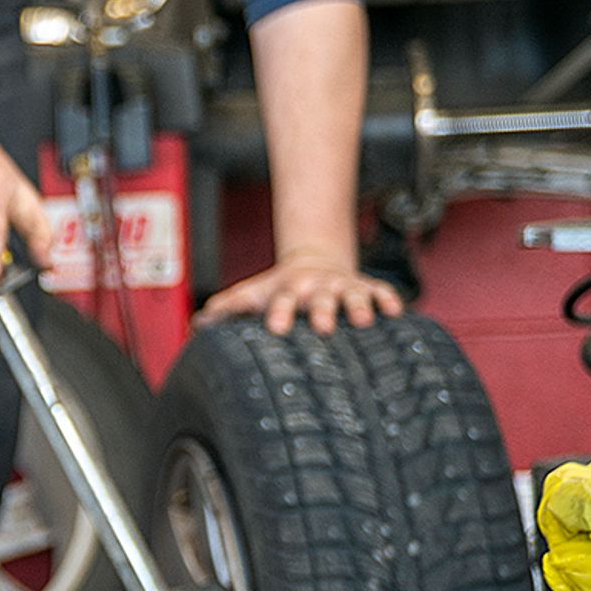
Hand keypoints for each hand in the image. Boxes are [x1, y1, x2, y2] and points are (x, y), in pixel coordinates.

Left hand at [198, 256, 402, 335]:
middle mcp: (317, 287)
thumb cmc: (279, 288)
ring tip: (364, 321)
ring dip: (359, 306)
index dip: (279, 313)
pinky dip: (388, 301)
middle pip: (319, 298)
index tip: (276, 329)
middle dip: (321, 311)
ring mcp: (344, 287)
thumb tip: (194, 326)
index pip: (280, 301)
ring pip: (354, 295)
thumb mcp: (253, 293)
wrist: (314, 261)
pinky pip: (382, 292)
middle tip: (323, 327)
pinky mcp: (367, 287)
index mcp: (288, 290)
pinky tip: (396, 313)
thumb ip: (227, 309)